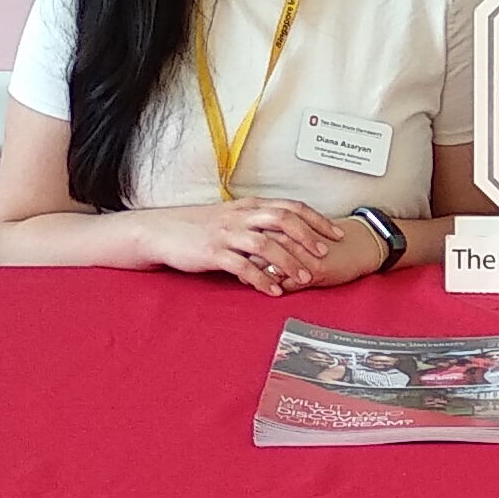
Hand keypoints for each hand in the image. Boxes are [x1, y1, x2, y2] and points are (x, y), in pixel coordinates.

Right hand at [139, 200, 349, 294]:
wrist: (162, 231)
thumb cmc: (200, 227)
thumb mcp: (232, 218)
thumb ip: (258, 224)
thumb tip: (287, 237)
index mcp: (249, 206)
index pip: (290, 207)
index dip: (316, 220)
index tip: (336, 234)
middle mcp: (241, 216)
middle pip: (283, 220)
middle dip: (308, 238)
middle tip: (325, 256)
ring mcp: (227, 233)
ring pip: (265, 244)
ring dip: (288, 262)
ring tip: (304, 279)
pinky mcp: (213, 252)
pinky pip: (242, 266)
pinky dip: (261, 279)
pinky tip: (274, 291)